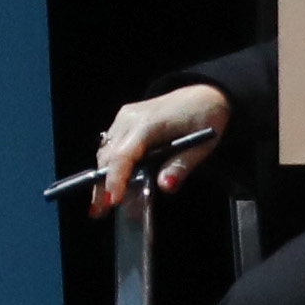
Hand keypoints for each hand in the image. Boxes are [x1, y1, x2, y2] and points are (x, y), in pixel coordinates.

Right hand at [89, 82, 228, 208]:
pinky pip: (111, 146)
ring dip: (103, 177)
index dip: (116, 178)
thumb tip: (165, 186)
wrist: (205, 93)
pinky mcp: (124, 121)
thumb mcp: (202, 144)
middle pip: (108, 156)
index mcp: (149, 123)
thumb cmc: (205, 117)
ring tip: (101, 204)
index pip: (124, 154)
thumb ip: (181, 166)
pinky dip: (110, 166)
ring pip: (106, 152)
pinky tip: (111, 183)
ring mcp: (124, 118)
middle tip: (99, 211)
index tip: (113, 200)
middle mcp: (130, 118)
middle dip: (102, 184)